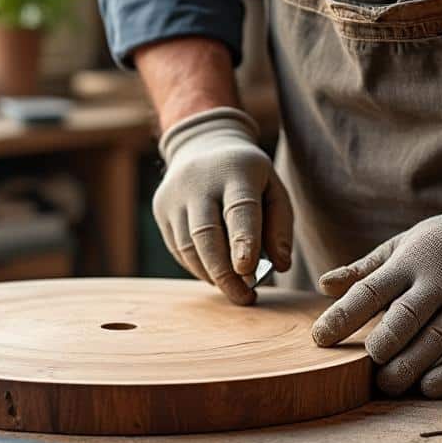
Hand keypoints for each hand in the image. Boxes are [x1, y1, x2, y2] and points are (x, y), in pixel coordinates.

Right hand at [155, 107, 293, 304]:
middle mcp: (199, 182)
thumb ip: (280, 226)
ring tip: (234, 290)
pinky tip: (215, 273)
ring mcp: (174, 196)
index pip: (238, 209)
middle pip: (206, 235)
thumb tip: (280, 266)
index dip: (243, 241)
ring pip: (188, 247)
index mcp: (236, 171)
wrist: (202, 145)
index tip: (247, 270)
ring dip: (211, 275)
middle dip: (225, 273)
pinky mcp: (161, 209)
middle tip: (245, 297)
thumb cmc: (248, 176)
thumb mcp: (273, 189)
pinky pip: (178, 249)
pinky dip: (198, 267)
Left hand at [310, 182, 441, 397]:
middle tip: (365, 363)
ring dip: (407, 367)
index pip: (369, 291)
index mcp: (409, 263)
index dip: (342, 316)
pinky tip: (427, 387)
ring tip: (386, 384)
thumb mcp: (403, 244)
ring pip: (434, 343)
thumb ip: (364, 269)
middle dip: (381, 345)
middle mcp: (438, 285)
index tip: (319, 338)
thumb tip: (323, 285)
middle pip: (403, 319)